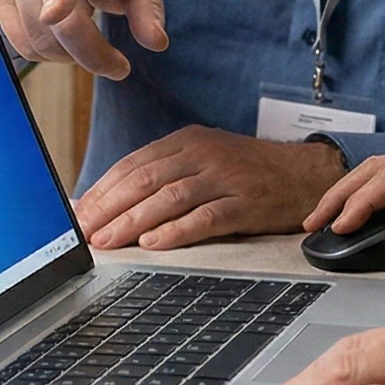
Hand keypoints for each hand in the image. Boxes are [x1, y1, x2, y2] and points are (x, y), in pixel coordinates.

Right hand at [0, 0, 168, 80]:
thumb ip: (148, 6)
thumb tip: (156, 42)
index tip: (54, 15)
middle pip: (61, 25)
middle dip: (94, 55)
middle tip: (120, 67)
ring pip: (41, 42)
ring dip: (71, 56)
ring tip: (88, 38)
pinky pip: (24, 47)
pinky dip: (48, 54)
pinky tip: (62, 37)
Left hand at [76, 125, 346, 249]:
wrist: (305, 174)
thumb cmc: (247, 172)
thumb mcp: (203, 160)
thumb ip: (161, 176)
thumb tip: (108, 203)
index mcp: (187, 141)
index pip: (134, 164)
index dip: (102, 190)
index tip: (79, 214)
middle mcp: (203, 154)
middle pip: (145, 180)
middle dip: (109, 208)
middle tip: (85, 233)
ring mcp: (225, 177)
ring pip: (169, 198)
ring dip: (133, 222)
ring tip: (108, 242)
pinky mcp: (246, 203)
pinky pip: (205, 217)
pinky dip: (176, 231)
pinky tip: (154, 243)